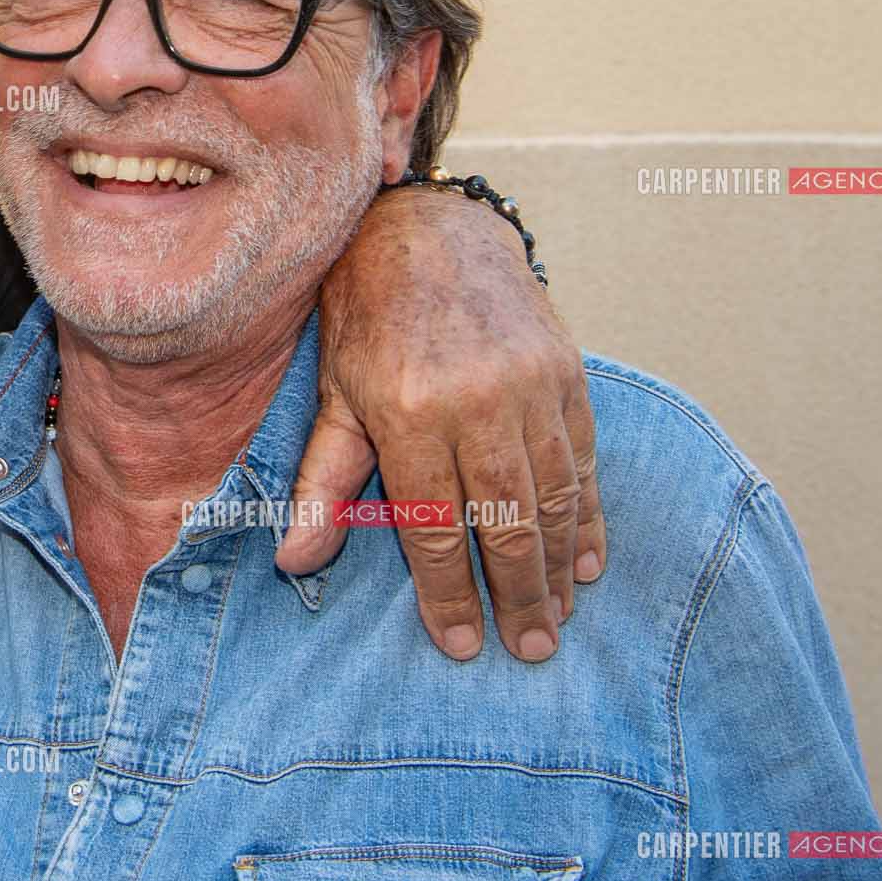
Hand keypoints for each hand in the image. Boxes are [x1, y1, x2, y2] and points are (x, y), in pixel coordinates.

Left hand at [279, 182, 604, 661]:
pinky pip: (582, 460)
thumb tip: (292, 559)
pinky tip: (586, 561)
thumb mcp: (333, 393)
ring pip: (553, 497)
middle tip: (528, 650)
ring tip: (556, 620)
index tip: (458, 644)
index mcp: (407, 410)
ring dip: (557, 567)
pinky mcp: (566, 373)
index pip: (432, 525)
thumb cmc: (367, 318)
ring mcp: (530, 385)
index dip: (448, 591)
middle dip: (516, 596)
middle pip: (505, 522)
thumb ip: (321, 480)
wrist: (429, 230)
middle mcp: (477, 400)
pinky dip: (589, 515)